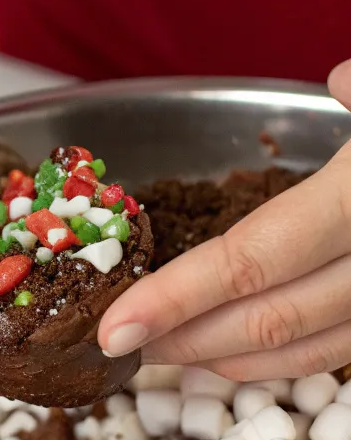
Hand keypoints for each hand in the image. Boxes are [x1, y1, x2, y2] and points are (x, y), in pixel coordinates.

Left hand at [98, 59, 350, 380]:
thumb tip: (342, 79)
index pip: (253, 260)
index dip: (174, 300)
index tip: (111, 328)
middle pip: (269, 319)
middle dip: (183, 340)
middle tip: (120, 347)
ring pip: (309, 347)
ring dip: (226, 360)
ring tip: (166, 355)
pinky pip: (345, 346)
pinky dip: (283, 359)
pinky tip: (239, 354)